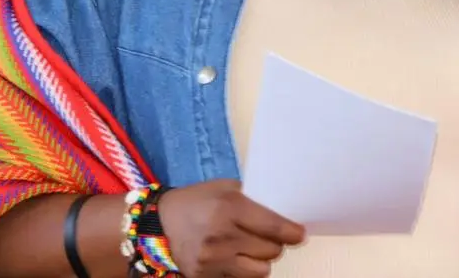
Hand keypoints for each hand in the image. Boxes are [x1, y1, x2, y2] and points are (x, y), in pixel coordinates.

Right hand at [158, 180, 304, 277]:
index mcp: (231, 208)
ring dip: (261, 261)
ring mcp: (212, 260)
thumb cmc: (197, 200)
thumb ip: (253, 198)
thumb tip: (284, 211)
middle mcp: (223, 236)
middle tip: (270, 237)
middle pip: (271, 251)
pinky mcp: (204, 276)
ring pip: (260, 271)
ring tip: (253, 249)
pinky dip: (243, 271)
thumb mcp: (225, 188)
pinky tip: (235, 258)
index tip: (300, 234)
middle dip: (276, 244)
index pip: (275, 228)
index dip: (293, 233)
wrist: (158, 224)